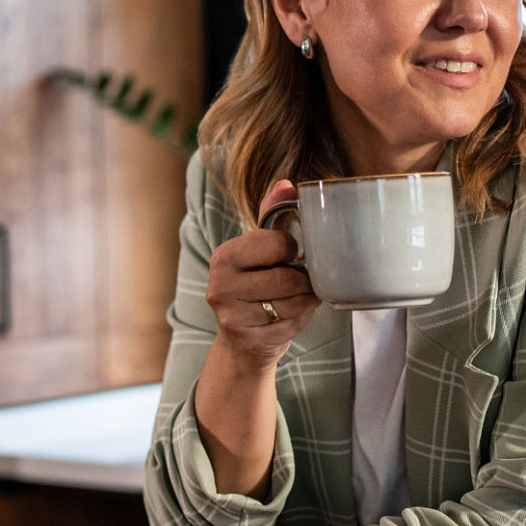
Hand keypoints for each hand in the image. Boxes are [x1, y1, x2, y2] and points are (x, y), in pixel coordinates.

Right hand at [206, 179, 318, 368]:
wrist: (243, 341)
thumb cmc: (256, 287)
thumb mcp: (259, 251)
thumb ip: (273, 216)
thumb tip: (287, 185)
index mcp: (224, 257)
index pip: (273, 243)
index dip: (292, 249)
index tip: (292, 255)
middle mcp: (220, 286)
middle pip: (285, 279)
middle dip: (304, 282)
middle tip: (305, 281)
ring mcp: (230, 316)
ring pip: (291, 305)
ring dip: (305, 302)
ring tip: (300, 298)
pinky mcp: (246, 339)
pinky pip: (290, 327)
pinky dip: (300, 321)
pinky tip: (290, 318)